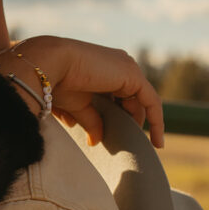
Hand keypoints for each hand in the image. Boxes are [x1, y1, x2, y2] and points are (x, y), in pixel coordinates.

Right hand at [0, 36, 164, 148]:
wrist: (51, 64)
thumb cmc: (57, 81)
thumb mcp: (77, 105)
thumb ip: (91, 120)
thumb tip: (95, 141)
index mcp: (105, 69)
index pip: (120, 95)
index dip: (123, 116)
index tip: (123, 136)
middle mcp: (119, 65)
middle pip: (132, 99)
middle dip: (130, 122)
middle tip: (126, 144)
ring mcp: (127, 68)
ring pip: (142, 101)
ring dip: (140, 123)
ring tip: (139, 145)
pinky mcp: (132, 76)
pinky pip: (151, 102)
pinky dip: (156, 121)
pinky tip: (156, 141)